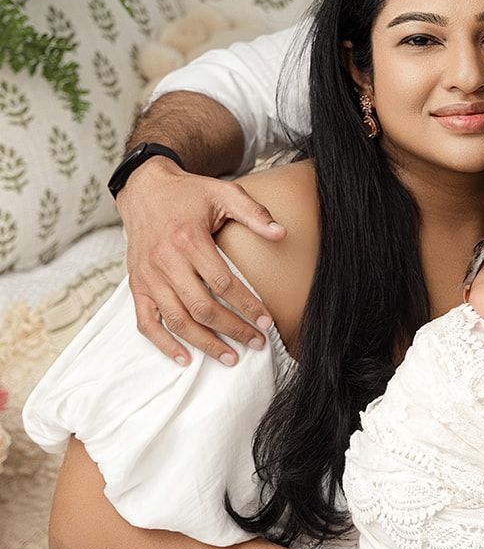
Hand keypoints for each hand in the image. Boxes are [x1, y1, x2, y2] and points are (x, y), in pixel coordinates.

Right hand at [117, 156, 285, 365]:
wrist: (145, 190)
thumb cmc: (188, 194)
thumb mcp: (223, 193)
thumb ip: (253, 213)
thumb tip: (282, 233)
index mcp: (188, 240)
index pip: (222, 283)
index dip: (247, 305)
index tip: (267, 321)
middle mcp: (165, 262)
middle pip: (201, 307)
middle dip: (232, 329)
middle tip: (257, 343)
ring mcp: (148, 277)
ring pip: (177, 320)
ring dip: (205, 343)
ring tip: (231, 357)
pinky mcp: (136, 286)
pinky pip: (146, 322)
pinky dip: (163, 344)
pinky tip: (185, 358)